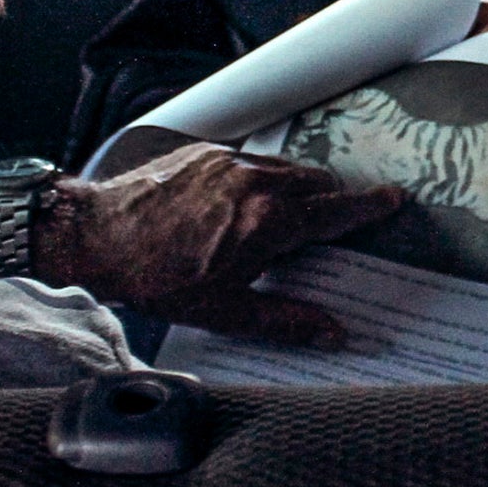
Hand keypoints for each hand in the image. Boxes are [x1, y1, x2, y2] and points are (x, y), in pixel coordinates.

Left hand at [42, 143, 401, 344]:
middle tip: (334, 221)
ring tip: (285, 216)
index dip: (368, 207)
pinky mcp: (206, 152)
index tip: (391, 199)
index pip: (336, 211)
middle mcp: (257, 183)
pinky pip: (251, 161)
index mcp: (270, 222)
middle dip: (333, 200)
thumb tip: (333, 333)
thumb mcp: (225, 311)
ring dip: (298, 188)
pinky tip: (240, 204)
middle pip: (318, 183)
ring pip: (286, 169)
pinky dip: (260, 179)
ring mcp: (230, 162)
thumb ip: (287, 320)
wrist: (95, 234)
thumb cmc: (155, 276)